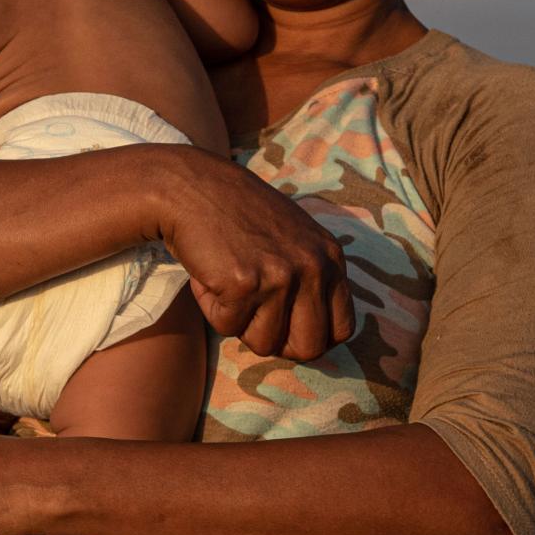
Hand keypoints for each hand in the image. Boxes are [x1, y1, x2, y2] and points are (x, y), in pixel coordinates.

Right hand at [158, 152, 353, 360]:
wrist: (193, 186)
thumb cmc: (239, 215)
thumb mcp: (295, 240)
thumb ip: (312, 279)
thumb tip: (315, 339)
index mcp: (331, 258)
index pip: (341, 330)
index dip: (310, 338)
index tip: (286, 328)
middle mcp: (314, 267)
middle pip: (308, 348)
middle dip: (277, 341)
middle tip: (253, 315)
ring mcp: (281, 277)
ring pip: (264, 343)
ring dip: (239, 322)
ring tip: (229, 283)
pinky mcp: (244, 285)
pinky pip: (227, 326)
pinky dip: (211, 308)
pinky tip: (210, 274)